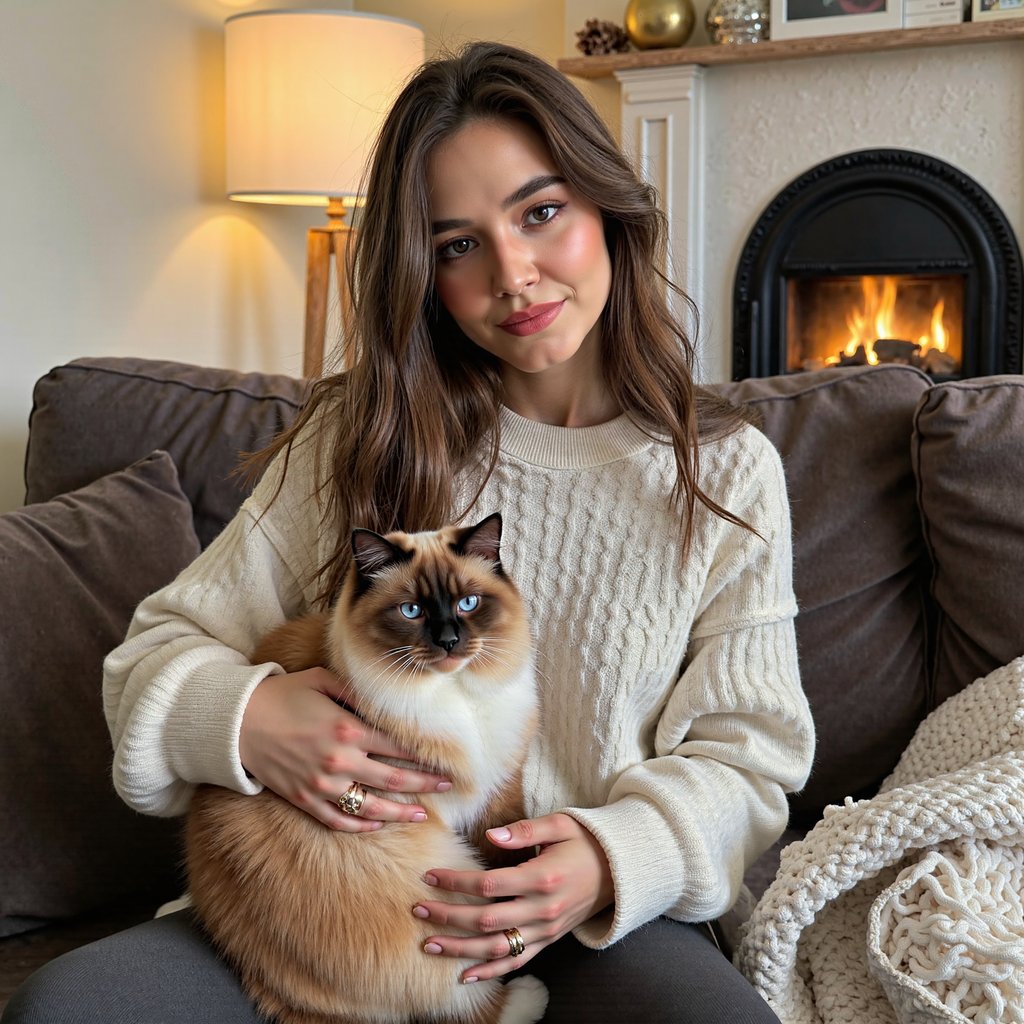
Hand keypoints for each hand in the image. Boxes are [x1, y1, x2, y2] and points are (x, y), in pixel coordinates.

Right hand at [239, 668, 450, 830]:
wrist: (236, 722)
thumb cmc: (282, 694)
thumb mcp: (321, 680)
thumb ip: (356, 692)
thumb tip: (384, 700)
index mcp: (347, 729)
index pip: (396, 747)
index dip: (423, 755)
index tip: (444, 759)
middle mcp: (339, 761)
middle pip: (392, 779)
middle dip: (424, 784)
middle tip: (448, 785)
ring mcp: (321, 785)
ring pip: (370, 807)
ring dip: (400, 813)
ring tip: (422, 816)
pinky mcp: (304, 799)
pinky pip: (338, 820)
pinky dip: (360, 826)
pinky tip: (378, 824)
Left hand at [413, 813, 613, 981]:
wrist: (619, 870)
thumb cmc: (585, 840)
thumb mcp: (559, 824)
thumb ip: (524, 831)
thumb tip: (491, 834)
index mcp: (541, 878)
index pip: (488, 884)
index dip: (455, 881)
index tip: (429, 875)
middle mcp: (542, 910)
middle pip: (485, 919)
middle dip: (447, 916)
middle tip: (417, 909)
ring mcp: (546, 930)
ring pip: (496, 948)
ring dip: (459, 949)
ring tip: (429, 944)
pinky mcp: (548, 941)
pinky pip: (516, 962)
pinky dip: (490, 972)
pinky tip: (464, 976)